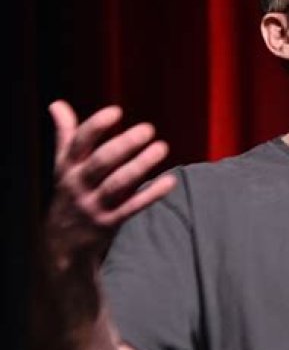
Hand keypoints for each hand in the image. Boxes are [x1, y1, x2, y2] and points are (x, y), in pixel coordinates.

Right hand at [47, 100, 175, 270]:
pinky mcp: (108, 223)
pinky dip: (151, 194)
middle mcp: (78, 184)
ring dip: (140, 165)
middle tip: (148, 129)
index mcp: (68, 167)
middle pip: (101, 161)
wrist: (60, 244)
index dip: (95, 126)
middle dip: (124, 145)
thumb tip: (57, 104)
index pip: (79, 143)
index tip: (116, 111)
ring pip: (117, 184)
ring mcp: (93, 205)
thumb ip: (66, 135)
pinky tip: (170, 181)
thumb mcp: (63, 166)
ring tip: (162, 147)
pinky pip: (132, 207)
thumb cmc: (69, 193)